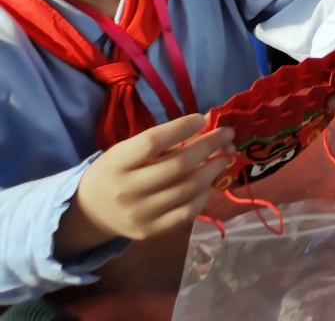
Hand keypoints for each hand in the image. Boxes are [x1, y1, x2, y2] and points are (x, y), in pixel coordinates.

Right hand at [55, 116, 234, 259]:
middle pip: (178, 166)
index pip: (152, 142)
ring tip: (227, 154)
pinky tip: (210, 181)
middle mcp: (127, 190)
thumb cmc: (115, 172)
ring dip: (213, 169)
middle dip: (209, 146)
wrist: (90, 212)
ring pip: (188, 189)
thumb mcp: (129, 149)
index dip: (181, 128)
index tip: (203, 119)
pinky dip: (204, 194)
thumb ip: (164, 138)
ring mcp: (140, 214)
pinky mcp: (151, 231)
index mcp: (117, 164)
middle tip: (228, 133)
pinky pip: (187, 212)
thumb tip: (208, 120)